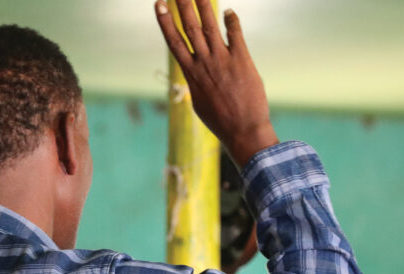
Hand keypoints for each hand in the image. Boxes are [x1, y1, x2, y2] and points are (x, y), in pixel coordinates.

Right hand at [155, 0, 278, 167]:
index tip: (159, 4)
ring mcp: (223, 60)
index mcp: (191, 74)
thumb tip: (193, 73)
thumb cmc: (220, 120)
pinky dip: (231, 21)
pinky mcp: (242, 60)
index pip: (174, 41)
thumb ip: (196, 82)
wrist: (243, 130)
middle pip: (190, 28)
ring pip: (210, 26)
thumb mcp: (200, 102)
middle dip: (182, 5)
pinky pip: (235, 35)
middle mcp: (204, 63)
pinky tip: (228, 11)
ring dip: (204, 6)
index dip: (166, 21)